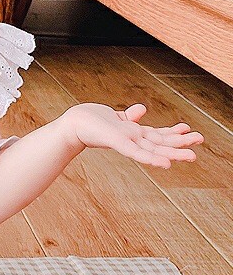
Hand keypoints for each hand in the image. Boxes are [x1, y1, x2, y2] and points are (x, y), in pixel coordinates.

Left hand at [63, 102, 203, 168]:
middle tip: (201, 139)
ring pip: (155, 149)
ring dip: (174, 153)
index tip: (189, 129)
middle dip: (181, 142)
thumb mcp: (115, 118)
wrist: (73, 125)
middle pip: (161, 142)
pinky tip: (165, 165)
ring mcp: (127, 142)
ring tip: (193, 156)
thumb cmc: (92, 122)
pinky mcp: (119, 143)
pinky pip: (138, 153)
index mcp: (134, 134)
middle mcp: (133, 139)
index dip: (173, 133)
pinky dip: (152, 159)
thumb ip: (130, 117)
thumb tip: (143, 109)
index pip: (157, 134)